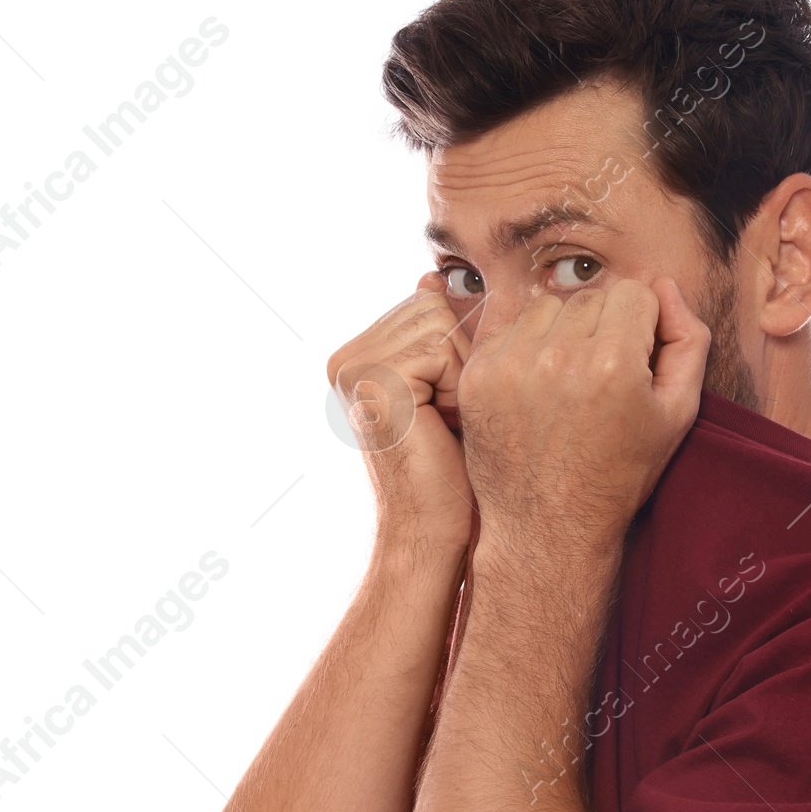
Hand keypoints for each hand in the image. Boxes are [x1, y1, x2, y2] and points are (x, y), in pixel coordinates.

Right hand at [325, 274, 478, 560]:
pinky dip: (461, 387)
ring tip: (446, 424)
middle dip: (462, 360)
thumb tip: (432, 276)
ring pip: (444, 322)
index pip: (426, 306)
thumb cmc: (451, 473)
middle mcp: (346, 358)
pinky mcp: (375, 380)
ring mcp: (354, 367)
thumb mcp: (447, 391)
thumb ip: (436, 337)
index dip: (459, 351)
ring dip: (464, 375)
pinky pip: (446, 347)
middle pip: (435, 307)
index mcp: (357, 357)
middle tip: (449, 419)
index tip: (448, 409)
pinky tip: (444, 427)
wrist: (433, 535)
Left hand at [456, 277, 709, 559]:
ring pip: (548, 308)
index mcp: (615, 362)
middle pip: (592, 297)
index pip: (636, 292)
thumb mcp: (677, 414)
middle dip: (603, 328)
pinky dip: (525, 351)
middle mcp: (560, 356)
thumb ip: (687, 340)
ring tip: (568, 384)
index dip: (642, 326)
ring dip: (561, 333)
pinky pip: (509, 330)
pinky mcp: (479, 376)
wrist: (550, 527)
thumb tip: (665, 285)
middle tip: (601, 380)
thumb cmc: (619, 473)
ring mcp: (513, 364)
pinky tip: (536, 391)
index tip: (634, 364)